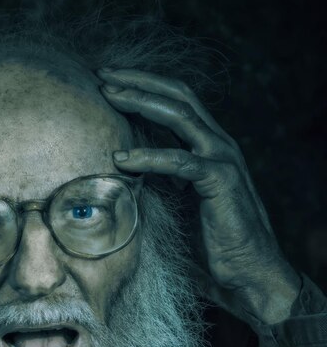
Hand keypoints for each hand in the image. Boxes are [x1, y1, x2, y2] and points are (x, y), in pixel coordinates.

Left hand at [98, 68, 300, 324]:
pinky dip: (149, 157)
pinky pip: (180, 162)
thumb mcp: (178, 204)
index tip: (107, 82)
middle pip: (177, 96)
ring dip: (140, 100)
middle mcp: (217, 144)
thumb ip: (158, 183)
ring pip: (180, 115)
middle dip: (137, 81)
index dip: (142, 88)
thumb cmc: (210, 243)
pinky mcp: (220, 181)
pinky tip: (121, 158)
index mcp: (206, 147)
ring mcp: (222, 159)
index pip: (174, 103)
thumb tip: (120, 176)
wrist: (247, 273)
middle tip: (100, 73)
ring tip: (106, 94)